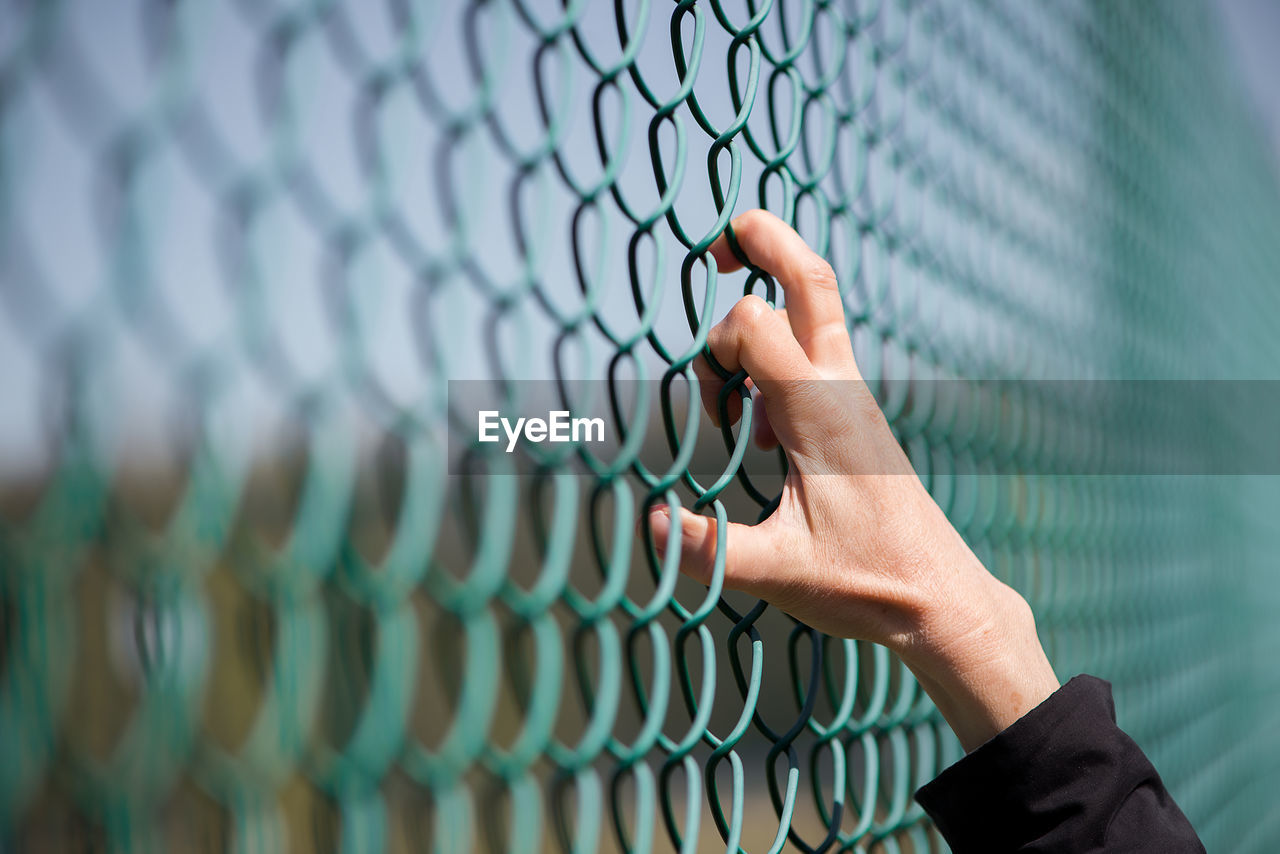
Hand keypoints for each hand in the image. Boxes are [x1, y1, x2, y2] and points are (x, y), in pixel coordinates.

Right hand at [647, 210, 1059, 750]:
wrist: (939, 597)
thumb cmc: (867, 584)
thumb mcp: (780, 572)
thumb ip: (710, 550)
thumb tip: (651, 525)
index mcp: (819, 412)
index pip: (752, 324)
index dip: (713, 349)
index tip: (717, 417)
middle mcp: (840, 389)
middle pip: (809, 276)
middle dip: (762, 240)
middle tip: (717, 242)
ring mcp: (853, 396)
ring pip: (815, 307)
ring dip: (763, 309)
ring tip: (729, 391)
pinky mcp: (855, 414)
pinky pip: (815, 351)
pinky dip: (776, 355)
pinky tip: (761, 425)